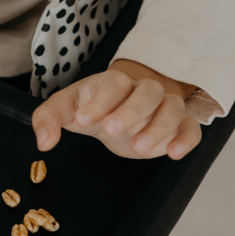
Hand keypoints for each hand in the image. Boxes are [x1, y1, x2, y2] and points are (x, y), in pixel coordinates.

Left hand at [31, 59, 201, 159]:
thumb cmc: (92, 106)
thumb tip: (43, 142)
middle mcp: (143, 90)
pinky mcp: (178, 127)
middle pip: (148, 92)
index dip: (101, 101)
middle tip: (110, 130)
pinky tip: (173, 153)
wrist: (118, 110)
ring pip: (172, 108)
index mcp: (114, 82)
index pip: (114, 84)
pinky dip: (186, 139)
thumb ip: (48, 120)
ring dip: (159, 127)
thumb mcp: (66, 109)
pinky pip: (191, 128)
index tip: (83, 120)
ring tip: (139, 148)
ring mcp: (164, 107)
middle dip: (131, 111)